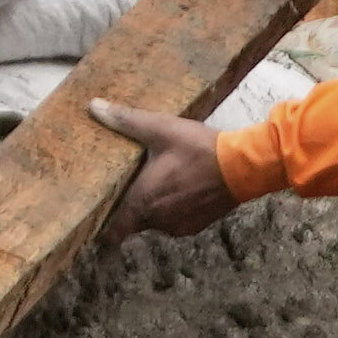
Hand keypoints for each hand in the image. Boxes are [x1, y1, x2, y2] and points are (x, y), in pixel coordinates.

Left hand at [103, 104, 237, 241]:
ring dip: (156, 209)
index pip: (114, 232)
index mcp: (142, 201)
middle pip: (135, 222)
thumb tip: (93, 105)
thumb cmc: (198, 149)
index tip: (103, 215)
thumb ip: (126, 120)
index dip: (105, 227)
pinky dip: (176, 210)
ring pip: (157, 221)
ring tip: (161, 186)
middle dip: (133, 209)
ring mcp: (179, 225)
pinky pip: (177, 222)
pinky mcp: (197, 225)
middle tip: (133, 188)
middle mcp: (157, 220)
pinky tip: (184, 190)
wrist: (243, 167)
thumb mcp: (160, 128)